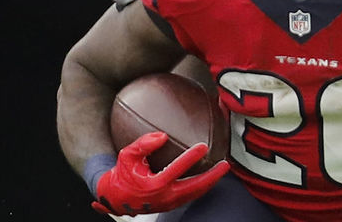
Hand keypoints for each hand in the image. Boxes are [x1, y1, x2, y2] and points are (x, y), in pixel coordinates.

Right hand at [91, 131, 228, 215]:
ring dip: (210, 182)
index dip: (190, 158)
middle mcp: (164, 196)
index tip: (203, 146)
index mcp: (154, 185)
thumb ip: (143, 144)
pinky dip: (202, 187)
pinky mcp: (171, 205)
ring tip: (223, 170)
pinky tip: (211, 177)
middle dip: (212, 177)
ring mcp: (169, 203)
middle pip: (194, 187)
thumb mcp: (127, 156)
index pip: (176, 170)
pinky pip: (191, 196)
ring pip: (195, 194)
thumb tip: (163, 136)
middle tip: (225, 165)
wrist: (116, 197)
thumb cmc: (123, 174)